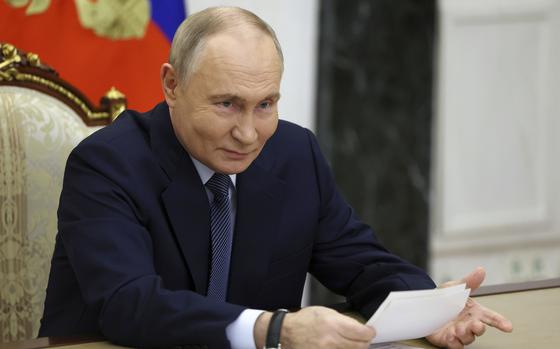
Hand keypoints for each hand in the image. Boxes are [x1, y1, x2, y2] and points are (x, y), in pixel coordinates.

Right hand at [254, 306, 374, 348]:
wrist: (287, 333)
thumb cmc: (305, 320)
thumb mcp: (325, 312)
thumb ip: (343, 320)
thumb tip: (359, 328)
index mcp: (333, 324)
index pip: (362, 333)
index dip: (369, 332)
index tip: (370, 331)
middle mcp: (332, 340)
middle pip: (360, 346)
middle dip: (364, 342)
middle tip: (363, 338)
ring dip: (355, 348)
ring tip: (352, 343)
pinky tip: (342, 347)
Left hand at [426, 267, 512, 347]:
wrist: (425, 305)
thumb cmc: (444, 297)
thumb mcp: (455, 287)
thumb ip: (469, 281)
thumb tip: (481, 270)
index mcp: (474, 311)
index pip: (490, 317)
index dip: (500, 322)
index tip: (508, 327)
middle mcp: (468, 323)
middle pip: (479, 329)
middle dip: (479, 329)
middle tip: (476, 325)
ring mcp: (459, 333)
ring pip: (468, 338)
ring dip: (465, 334)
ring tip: (458, 329)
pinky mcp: (448, 339)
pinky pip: (454, 345)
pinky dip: (454, 343)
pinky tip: (451, 337)